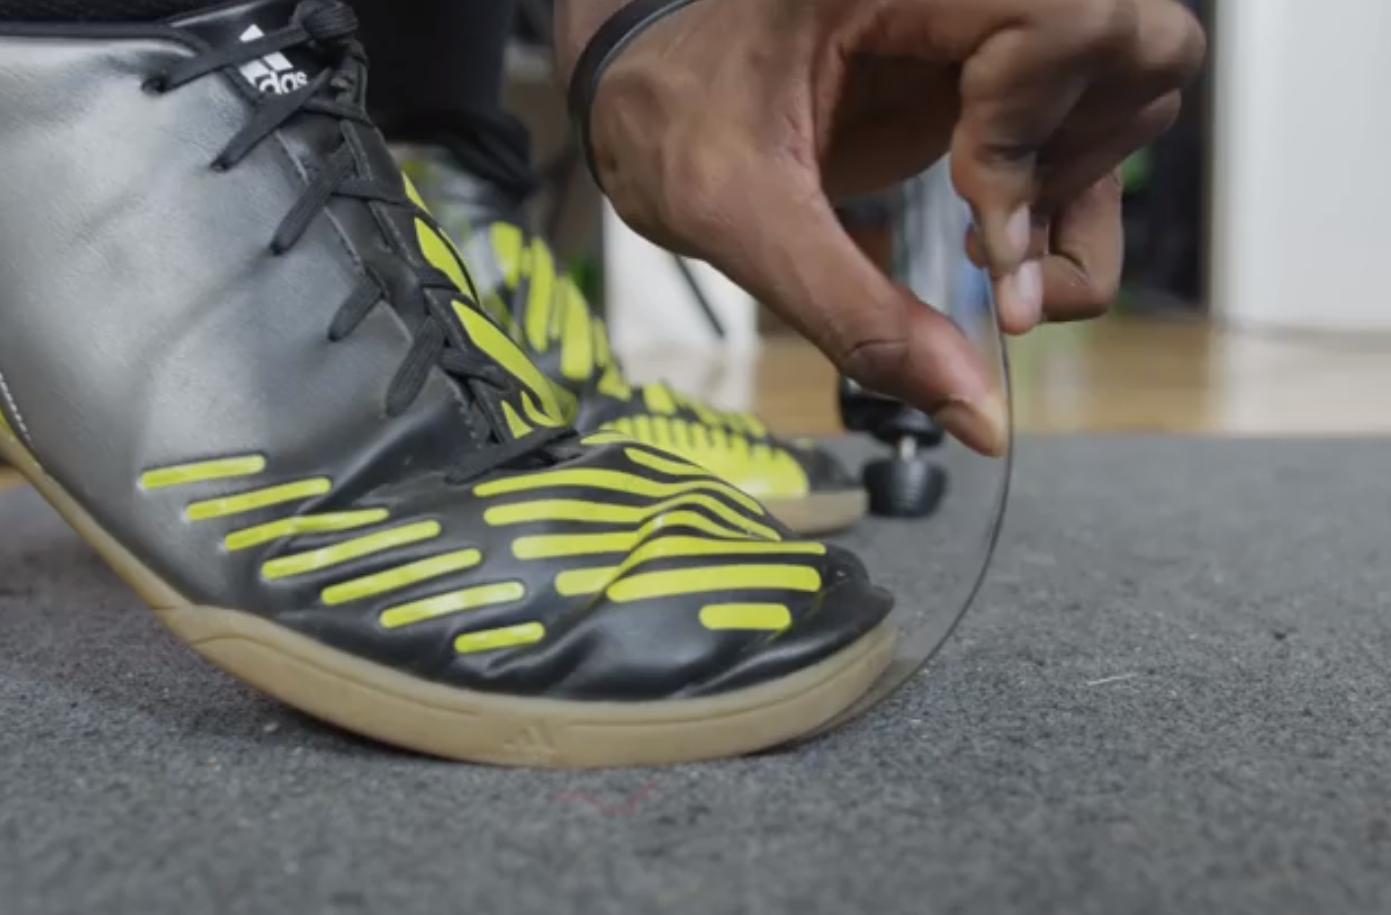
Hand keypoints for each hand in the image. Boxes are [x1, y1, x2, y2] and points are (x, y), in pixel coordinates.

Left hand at [560, 0, 1204, 454]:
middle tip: (995, 247)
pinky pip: (1094, 118)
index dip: (1037, 129)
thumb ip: (857, 318)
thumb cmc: (666, 118)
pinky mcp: (993, 61)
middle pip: (1135, 44)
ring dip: (1081, 191)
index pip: (1065, 14)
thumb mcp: (737, 218)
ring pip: (1135, 81)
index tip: (976, 229)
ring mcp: (987, 18)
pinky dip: (1070, 198)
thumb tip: (980, 419)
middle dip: (1080, 165)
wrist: (640, 80)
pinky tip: (999, 244)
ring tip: (989, 252)